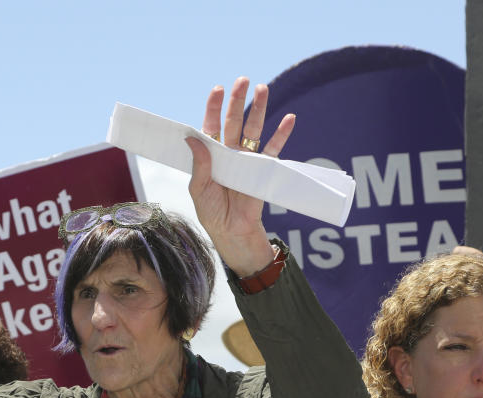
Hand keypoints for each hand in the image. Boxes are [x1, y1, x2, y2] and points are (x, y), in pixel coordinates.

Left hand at [185, 77, 294, 276]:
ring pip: (254, 130)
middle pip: (234, 122)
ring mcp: (247, 160)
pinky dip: (281, 135)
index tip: (218, 89)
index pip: (212, 126)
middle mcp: (229, 154)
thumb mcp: (199, 190)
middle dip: (238, 101)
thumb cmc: (212, 213)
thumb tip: (193, 139)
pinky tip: (289, 118)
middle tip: (242, 80)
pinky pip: (273, 150)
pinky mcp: (262, 171)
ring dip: (259, 109)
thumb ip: (199, 165)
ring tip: (263, 88)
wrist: (232, 233)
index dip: (214, 108)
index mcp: (211, 156)